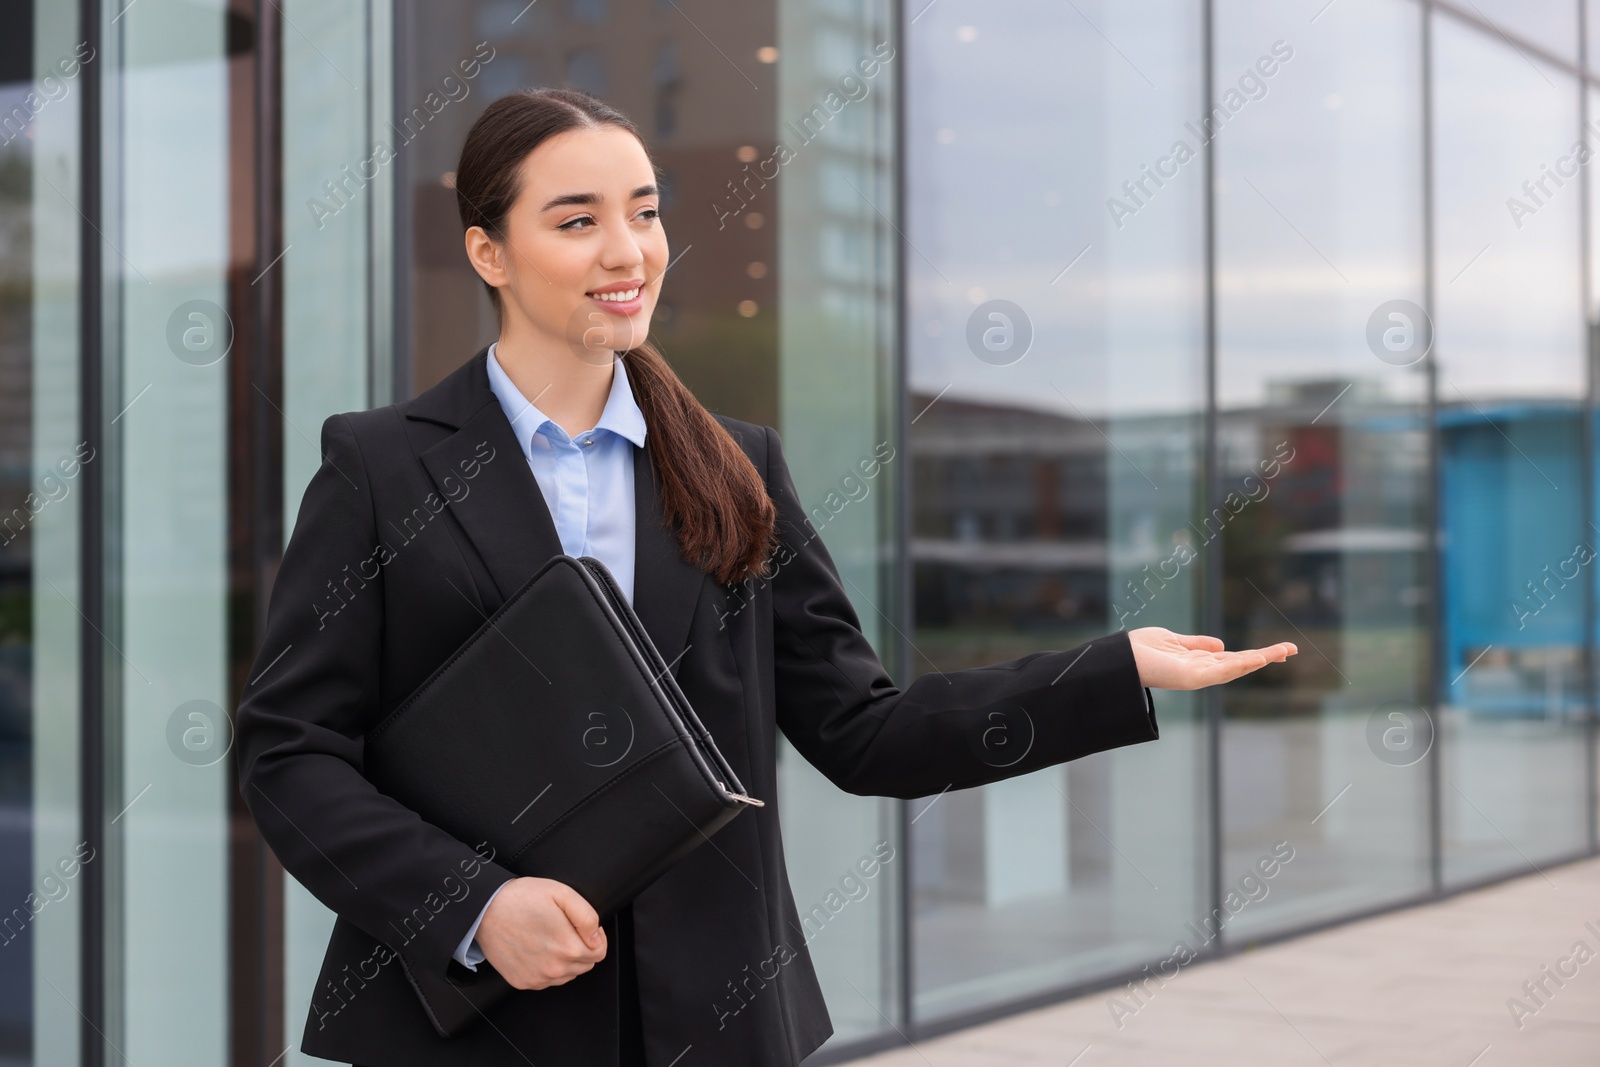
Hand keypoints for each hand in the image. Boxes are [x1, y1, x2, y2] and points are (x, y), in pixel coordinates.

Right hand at [475, 876, 606, 989]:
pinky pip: (547, 981)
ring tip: (549, 937)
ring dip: (565, 960)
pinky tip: (537, 949)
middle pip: (584, 965)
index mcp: (567, 947)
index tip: (583, 927)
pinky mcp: (523, 982)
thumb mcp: (562, 894)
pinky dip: (547, 968)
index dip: (595, 937)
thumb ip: (587, 917)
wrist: (485, 911)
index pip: (599, 953)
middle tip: (564, 929)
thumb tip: (596, 937)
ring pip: (567, 975)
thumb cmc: (522, 899)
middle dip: (581, 948)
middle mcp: (554, 969)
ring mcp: (537, 979)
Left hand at [1127, 627, 1295, 689]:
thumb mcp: (1173, 641)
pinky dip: (1241, 664)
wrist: (1120, 659)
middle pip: (1240, 664)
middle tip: (1291, 649)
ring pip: (1236, 668)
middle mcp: (1202, 672)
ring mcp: (1198, 676)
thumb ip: (1196, 644)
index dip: (1254, 654)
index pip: (1233, 659)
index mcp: (1198, 663)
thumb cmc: (1140, 649)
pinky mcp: (1192, 678)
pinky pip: (1221, 671)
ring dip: (1260, 659)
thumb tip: (1220, 645)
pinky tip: (1259, 658)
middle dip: (1266, 657)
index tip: (1277, 649)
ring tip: (1282, 651)